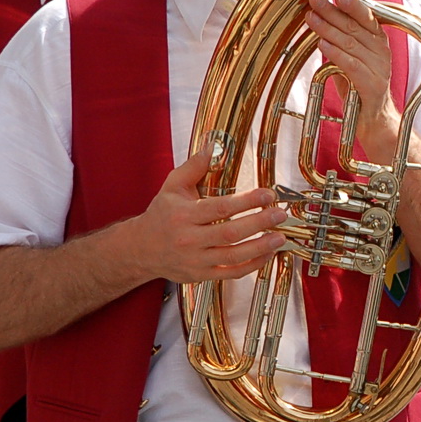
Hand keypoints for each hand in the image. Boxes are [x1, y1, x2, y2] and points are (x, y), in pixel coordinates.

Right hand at [124, 148, 285, 284]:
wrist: (140, 249)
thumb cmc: (161, 216)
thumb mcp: (171, 187)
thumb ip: (193, 167)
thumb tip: (213, 147)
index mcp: (183, 215)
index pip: (220, 208)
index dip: (246, 201)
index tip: (267, 195)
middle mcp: (188, 239)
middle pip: (229, 233)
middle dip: (258, 223)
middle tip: (279, 214)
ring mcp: (195, 260)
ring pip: (233, 255)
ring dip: (260, 247)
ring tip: (280, 236)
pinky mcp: (201, 275)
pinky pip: (231, 273)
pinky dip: (252, 265)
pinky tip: (267, 254)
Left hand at [306, 0, 400, 160]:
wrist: (374, 119)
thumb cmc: (359, 86)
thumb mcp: (350, 57)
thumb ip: (340, 38)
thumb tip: (321, 16)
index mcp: (379, 41)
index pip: (366, 16)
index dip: (350, 3)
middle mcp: (382, 52)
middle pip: (355, 27)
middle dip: (332, 12)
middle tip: (313, 0)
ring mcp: (379, 68)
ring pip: (351, 43)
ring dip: (328, 29)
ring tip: (310, 18)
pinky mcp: (372, 85)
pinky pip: (352, 65)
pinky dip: (336, 53)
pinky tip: (323, 45)